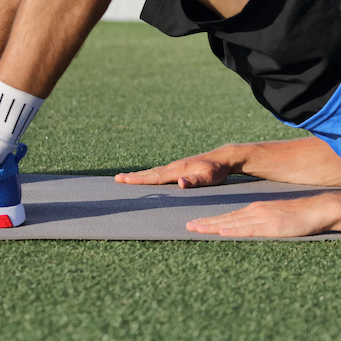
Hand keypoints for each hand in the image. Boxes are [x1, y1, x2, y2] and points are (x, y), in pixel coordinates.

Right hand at [114, 153, 232, 187]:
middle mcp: (174, 167)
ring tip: (126, 177)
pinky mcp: (179, 167)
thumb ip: (194, 180)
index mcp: (177, 170)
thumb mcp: (209, 178)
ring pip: (154, 171)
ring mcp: (176, 166)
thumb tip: (180, 183)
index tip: (123, 180)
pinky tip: (147, 176)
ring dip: (139, 175)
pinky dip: (149, 174)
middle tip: (116, 179)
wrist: (223, 158)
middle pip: (150, 173)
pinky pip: (160, 172)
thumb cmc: (217, 170)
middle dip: (133, 177)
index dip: (138, 180)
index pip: (154, 177)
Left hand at [185, 194, 339, 237]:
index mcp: (255, 209)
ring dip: (213, 226)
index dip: (211, 220)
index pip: (228, 216)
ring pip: (232, 223)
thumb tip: (248, 230)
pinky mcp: (271, 226)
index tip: (195, 223)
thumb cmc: (299, 216)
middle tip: (187, 226)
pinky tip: (223, 231)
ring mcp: (262, 218)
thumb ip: (261, 223)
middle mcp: (255, 211)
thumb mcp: (275, 218)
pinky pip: (249, 229)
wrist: (318, 209)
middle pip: (226, 218)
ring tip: (196, 228)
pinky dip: (234, 230)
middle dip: (205, 222)